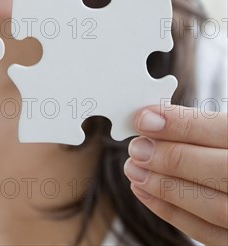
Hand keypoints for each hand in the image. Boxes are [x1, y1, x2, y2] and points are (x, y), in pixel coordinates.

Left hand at [124, 104, 227, 244]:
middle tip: (137, 148)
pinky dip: (171, 213)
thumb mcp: (222, 131)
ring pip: (214, 207)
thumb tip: (150, 121)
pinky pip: (206, 233)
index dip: (181, 125)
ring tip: (134, 168)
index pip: (223, 131)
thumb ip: (197, 127)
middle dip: (171, 158)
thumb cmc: (225, 150)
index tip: (144, 119)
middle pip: (219, 171)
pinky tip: (144, 191)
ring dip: (165, 187)